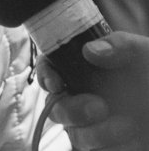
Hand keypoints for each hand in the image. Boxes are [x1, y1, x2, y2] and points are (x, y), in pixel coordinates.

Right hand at [36, 33, 148, 150]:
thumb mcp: (140, 51)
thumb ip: (117, 45)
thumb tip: (89, 51)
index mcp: (81, 66)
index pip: (49, 67)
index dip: (46, 75)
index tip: (57, 83)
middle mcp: (81, 93)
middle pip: (55, 106)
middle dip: (72, 110)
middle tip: (100, 107)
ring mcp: (91, 122)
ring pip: (74, 134)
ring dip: (95, 133)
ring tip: (127, 125)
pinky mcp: (105, 144)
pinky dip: (110, 145)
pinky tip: (130, 136)